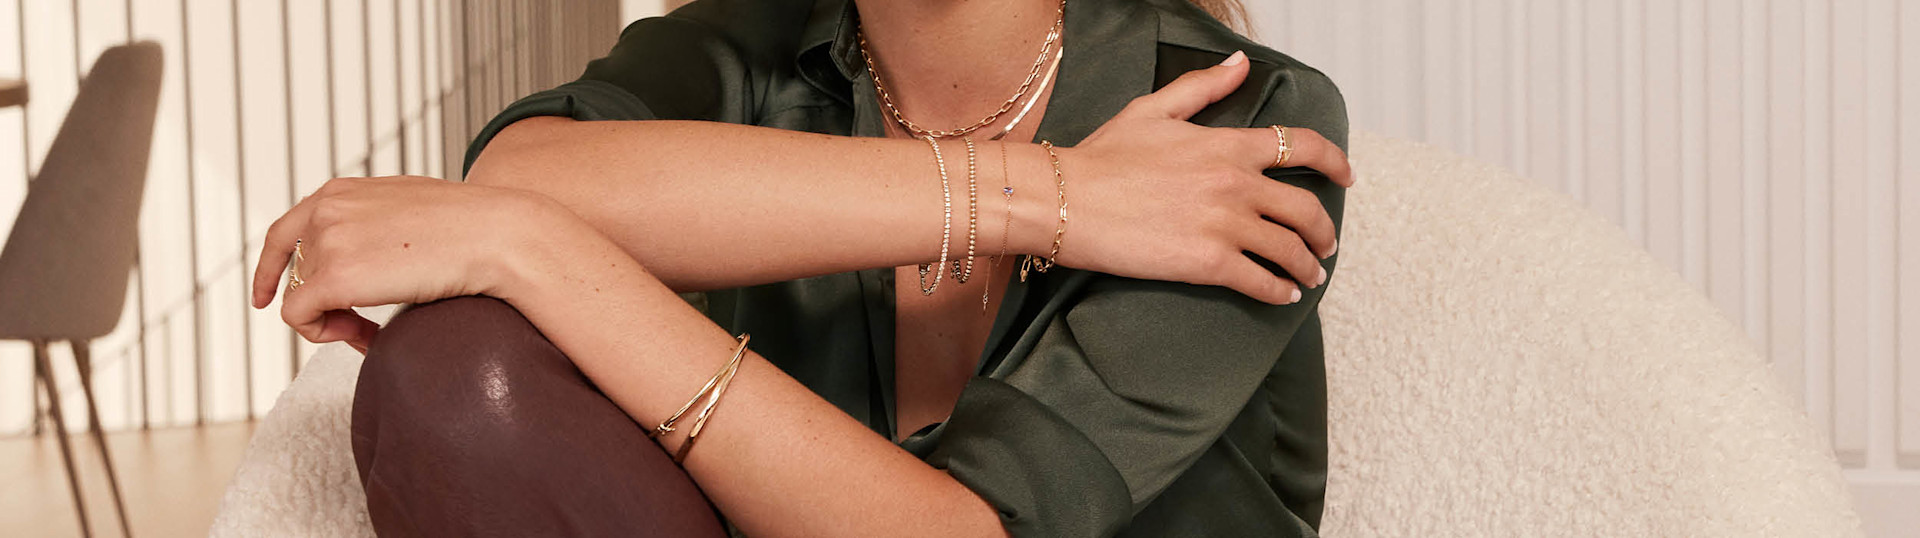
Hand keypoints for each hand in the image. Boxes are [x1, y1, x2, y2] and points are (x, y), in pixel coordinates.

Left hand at [250, 176, 578, 351]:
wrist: (498, 235)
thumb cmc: (473, 229)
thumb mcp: (410, 211)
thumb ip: (376, 225)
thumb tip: (370, 256)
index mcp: (341, 191)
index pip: (286, 232)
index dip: (270, 269)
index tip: (265, 298)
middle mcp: (325, 210)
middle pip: (297, 274)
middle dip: (324, 304)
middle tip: (361, 328)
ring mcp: (327, 241)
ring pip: (300, 299)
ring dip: (334, 321)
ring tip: (374, 330)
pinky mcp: (333, 277)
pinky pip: (301, 320)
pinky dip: (327, 335)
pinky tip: (368, 337)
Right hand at [1050, 50, 1351, 304]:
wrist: (1063, 199)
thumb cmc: (1101, 157)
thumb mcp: (1153, 110)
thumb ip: (1203, 88)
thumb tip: (1239, 64)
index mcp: (1227, 145)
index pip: (1301, 146)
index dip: (1334, 162)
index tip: (1345, 177)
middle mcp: (1236, 184)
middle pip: (1306, 209)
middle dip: (1324, 231)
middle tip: (1325, 244)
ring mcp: (1226, 224)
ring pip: (1290, 250)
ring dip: (1307, 267)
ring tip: (1309, 276)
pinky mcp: (1208, 263)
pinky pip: (1262, 282)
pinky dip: (1280, 292)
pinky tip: (1283, 297)